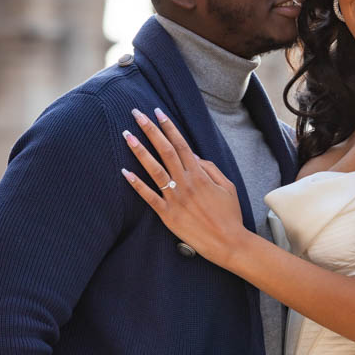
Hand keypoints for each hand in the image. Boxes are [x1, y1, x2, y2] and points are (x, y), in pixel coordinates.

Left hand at [121, 107, 248, 265]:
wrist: (227, 242)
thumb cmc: (229, 214)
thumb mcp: (228, 186)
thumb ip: (211, 168)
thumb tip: (193, 155)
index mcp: (200, 175)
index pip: (181, 145)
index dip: (168, 127)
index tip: (157, 112)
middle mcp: (185, 183)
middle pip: (165, 151)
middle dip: (150, 130)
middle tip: (136, 114)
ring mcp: (175, 198)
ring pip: (154, 169)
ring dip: (139, 151)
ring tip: (127, 135)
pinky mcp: (167, 215)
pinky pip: (148, 197)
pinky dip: (136, 184)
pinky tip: (124, 171)